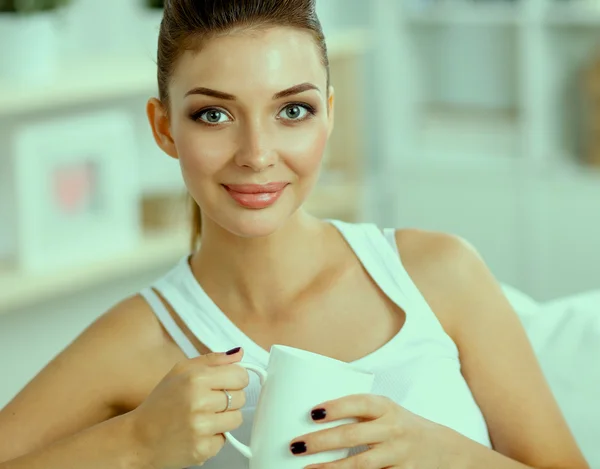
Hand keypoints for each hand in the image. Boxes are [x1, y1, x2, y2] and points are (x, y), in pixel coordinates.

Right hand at [130, 347, 248, 468]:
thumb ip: (213, 360)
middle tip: (209, 402)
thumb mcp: (181, 371)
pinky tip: (198, 432)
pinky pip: (225, 439)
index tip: (226, 383)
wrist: (138, 439)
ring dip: (224, 419)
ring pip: (237, 419)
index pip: (241, 375)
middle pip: (241, 397)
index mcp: (196, 378)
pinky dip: (214, 437)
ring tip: (204, 417)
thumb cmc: (160, 404)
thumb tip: (239, 353)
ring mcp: (201, 427)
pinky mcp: (202, 449)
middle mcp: (199, 402)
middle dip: (230, 399)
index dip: (236, 379)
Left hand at [289, 394, 447, 468]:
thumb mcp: (385, 412)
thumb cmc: (401, 426)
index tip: (312, 413)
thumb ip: (358, 413)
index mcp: (386, 407)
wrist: (442, 450)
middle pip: (353, 435)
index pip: (359, 403)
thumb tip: (311, 417)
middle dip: (322, 441)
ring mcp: (398, 454)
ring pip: (361, 465)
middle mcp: (393, 429)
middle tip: (297, 445)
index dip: (336, 407)